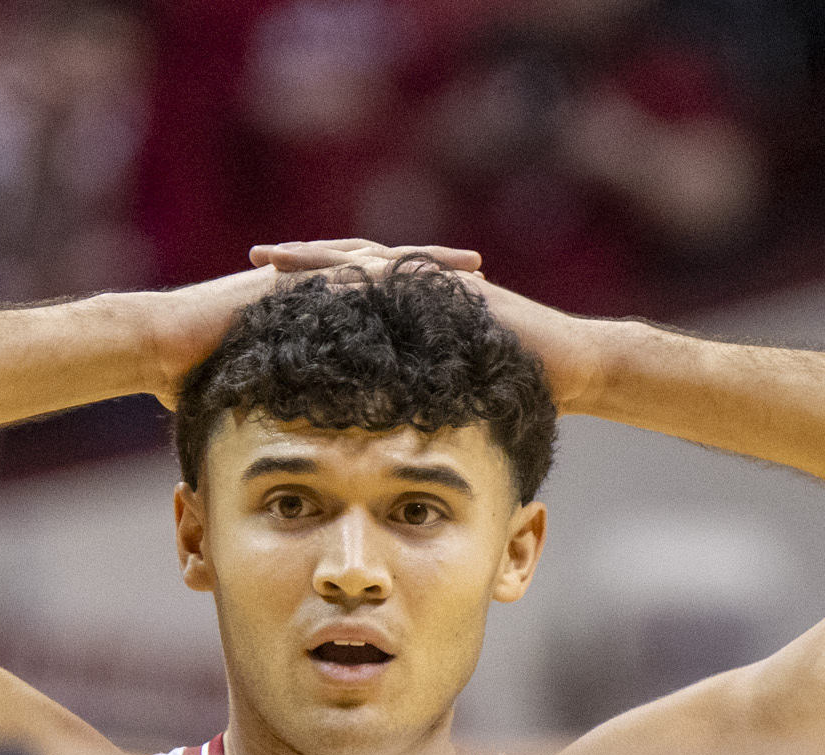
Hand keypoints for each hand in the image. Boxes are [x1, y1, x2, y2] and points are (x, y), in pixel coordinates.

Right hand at [134, 245, 487, 405]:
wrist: (155, 346)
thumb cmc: (192, 375)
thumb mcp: (255, 392)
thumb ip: (282, 404)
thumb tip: (295, 445)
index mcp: (309, 308)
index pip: (375, 299)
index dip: (418, 301)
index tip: (461, 305)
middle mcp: (308, 285)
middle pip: (385, 272)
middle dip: (433, 272)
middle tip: (483, 271)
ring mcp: (297, 279)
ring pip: (372, 263)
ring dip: (419, 264)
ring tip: (467, 266)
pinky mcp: (283, 281)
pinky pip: (339, 272)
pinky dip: (378, 272)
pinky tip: (414, 275)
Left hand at [250, 241, 614, 409]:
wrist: (573, 367)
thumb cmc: (517, 388)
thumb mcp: (450, 392)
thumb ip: (416, 394)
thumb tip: (380, 427)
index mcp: (414, 308)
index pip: (350, 292)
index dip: (308, 290)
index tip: (261, 292)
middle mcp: (422, 286)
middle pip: (350, 266)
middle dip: (303, 263)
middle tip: (251, 258)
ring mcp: (440, 282)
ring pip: (370, 261)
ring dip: (323, 259)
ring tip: (278, 258)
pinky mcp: (459, 287)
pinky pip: (408, 275)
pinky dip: (372, 274)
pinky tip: (337, 275)